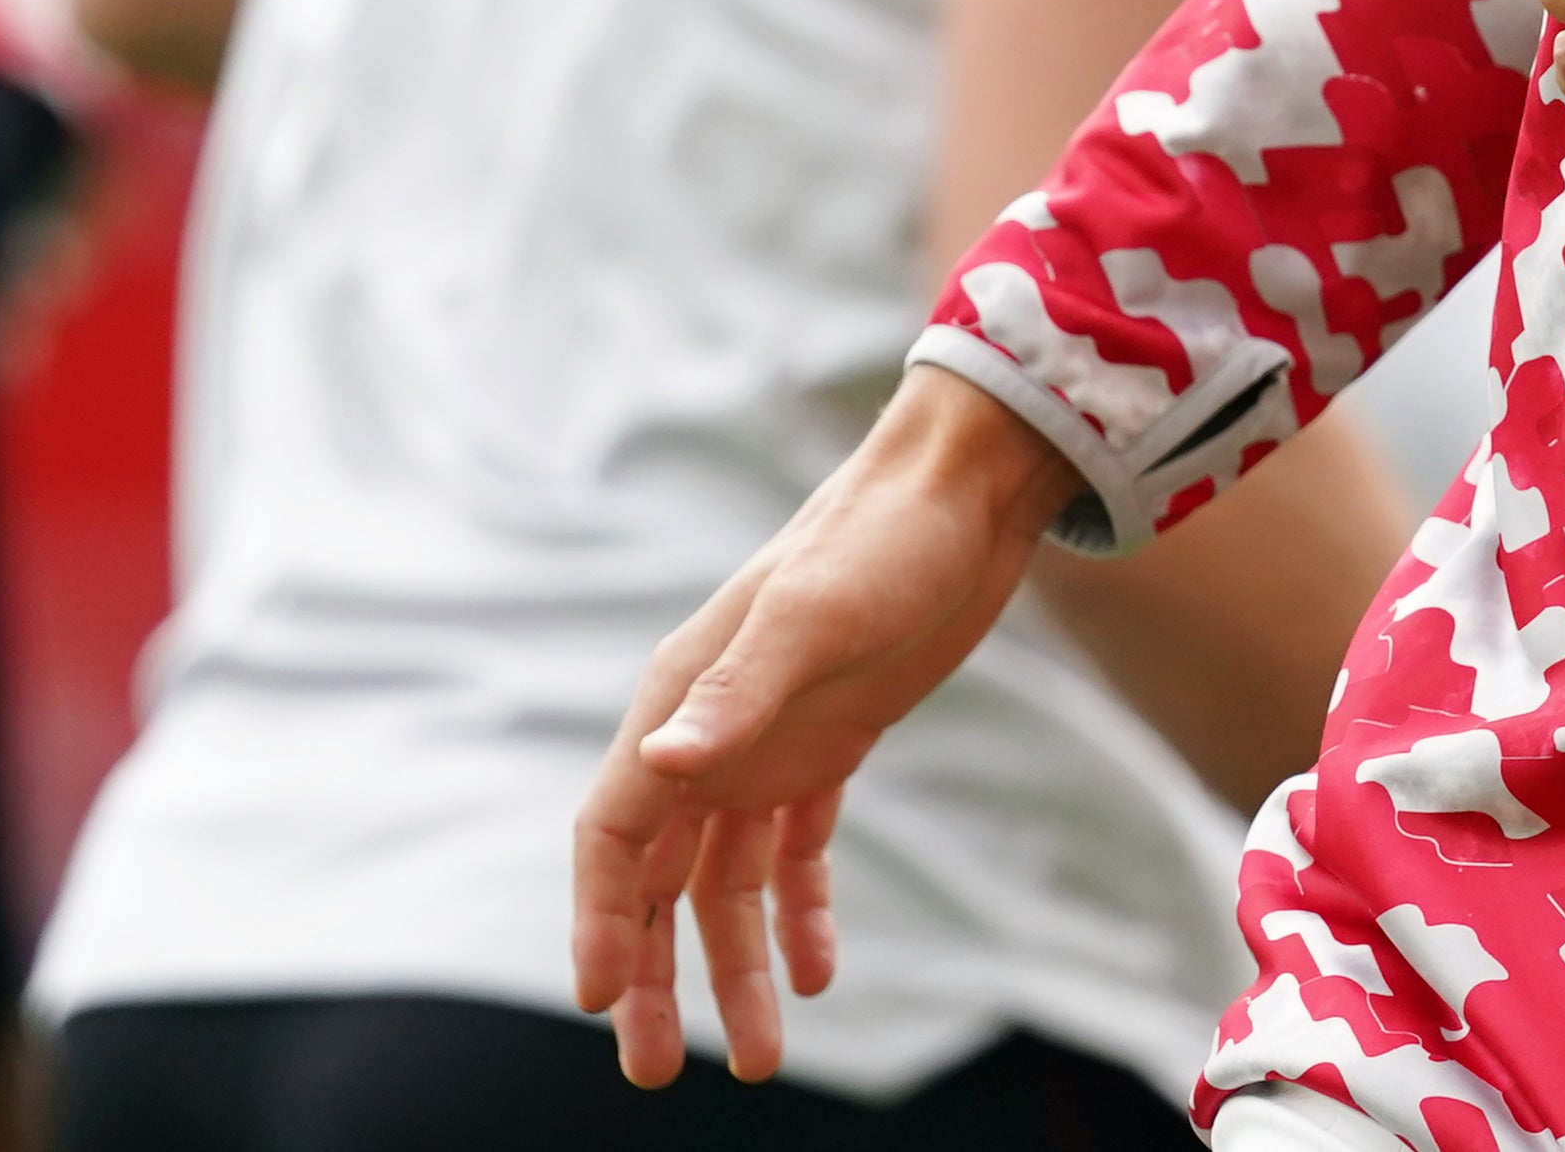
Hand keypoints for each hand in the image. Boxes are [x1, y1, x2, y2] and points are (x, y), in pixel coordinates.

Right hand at [570, 370, 1074, 1083]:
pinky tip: (818, 973)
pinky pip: (797, 850)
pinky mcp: (831, 745)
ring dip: (734, 966)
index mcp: (678, 700)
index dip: (599, 918)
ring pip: (728, 881)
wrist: (965, 491)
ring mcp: (769, 742)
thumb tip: (661, 762)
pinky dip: (802, 913)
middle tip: (655, 1072)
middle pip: (656, 877)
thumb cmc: (882, 539)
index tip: (602, 1004)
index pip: (612, 833)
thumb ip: (738, 695)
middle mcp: (709, 731)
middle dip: (653, 974)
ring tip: (759, 1056)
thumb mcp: (815, 616)